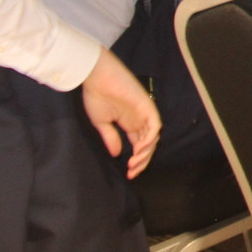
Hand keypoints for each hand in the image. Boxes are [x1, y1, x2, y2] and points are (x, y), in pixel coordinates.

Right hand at [81, 48, 160, 177]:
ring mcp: (145, 113)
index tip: (129, 174)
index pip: (139, 145)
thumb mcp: (102, 122)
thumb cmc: (97, 95)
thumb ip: (111, 137)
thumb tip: (116, 154)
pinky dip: (149, 139)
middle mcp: (140, 119)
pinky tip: (138, 150)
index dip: (137, 160)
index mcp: (130, 123)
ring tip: (134, 164)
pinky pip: (154, 126)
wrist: (96, 78)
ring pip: (153, 138)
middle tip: (132, 173)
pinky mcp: (147, 107)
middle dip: (142, 161)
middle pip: (148, 144)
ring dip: (145, 153)